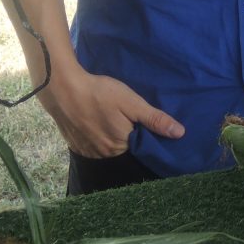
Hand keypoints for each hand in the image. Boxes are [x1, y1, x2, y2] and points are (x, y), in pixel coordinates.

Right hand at [38, 64, 185, 158]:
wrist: (63, 89)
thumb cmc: (100, 93)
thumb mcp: (132, 102)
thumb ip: (154, 119)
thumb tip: (180, 134)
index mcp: (122, 144)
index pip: (140, 143)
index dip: (143, 130)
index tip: (140, 117)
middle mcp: (105, 154)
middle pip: (124, 145)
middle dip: (126, 132)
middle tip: (122, 113)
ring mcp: (88, 151)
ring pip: (108, 146)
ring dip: (110, 135)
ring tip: (108, 116)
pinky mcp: (76, 146)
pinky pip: (93, 145)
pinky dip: (96, 136)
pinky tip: (95, 121)